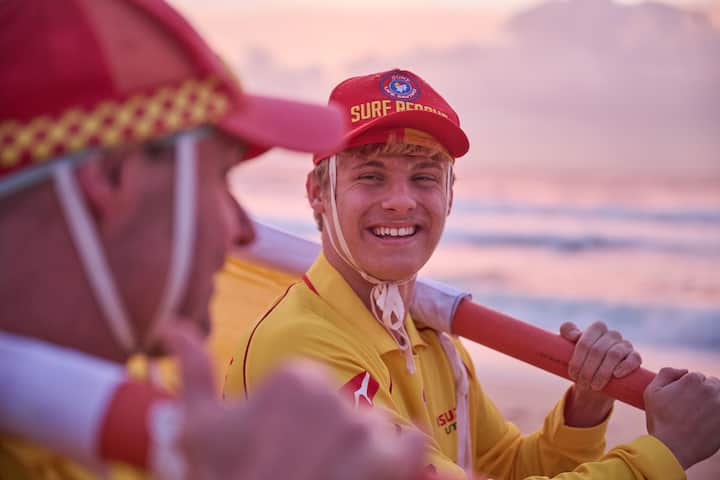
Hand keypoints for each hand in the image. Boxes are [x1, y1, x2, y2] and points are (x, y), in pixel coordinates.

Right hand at [164, 324, 426, 479]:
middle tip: (303, 474)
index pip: (313, 395)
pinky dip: (402, 461)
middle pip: (344, 413)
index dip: (297, 428)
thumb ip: (193, 371)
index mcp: (294, 377)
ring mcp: (364, 428)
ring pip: (375, 432)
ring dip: (361, 456)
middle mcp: (333, 393)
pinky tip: (372, 477)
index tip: (281, 453)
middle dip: (328, 441)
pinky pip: (413, 447)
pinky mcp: (393, 463)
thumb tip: (173, 324)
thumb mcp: (198, 430)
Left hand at [560, 321, 641, 426]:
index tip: (572, 373)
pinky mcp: (635, 357)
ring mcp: (625, 345)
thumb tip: (573, 335)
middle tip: (582, 383)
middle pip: (597, 350)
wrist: (597, 381)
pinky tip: (616, 375)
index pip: (586, 340)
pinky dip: (625, 367)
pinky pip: (634, 359)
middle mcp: (612, 334)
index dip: (578, 358)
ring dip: (602, 373)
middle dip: (587, 369)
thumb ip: (567, 331)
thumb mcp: (570, 347)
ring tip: (593, 386)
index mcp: (597, 328)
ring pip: (613, 355)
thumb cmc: (582, 361)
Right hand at [644, 367, 719, 469]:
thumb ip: (666, 373)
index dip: (688, 386)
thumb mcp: (652, 391)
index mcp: (693, 380)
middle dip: (704, 392)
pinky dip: (716, 417)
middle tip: (691, 406)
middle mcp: (711, 390)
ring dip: (713, 402)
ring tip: (700, 415)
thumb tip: (683, 370)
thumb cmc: (660, 420)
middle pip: (713, 385)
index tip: (682, 398)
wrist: (671, 448)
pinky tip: (707, 424)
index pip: (697, 376)